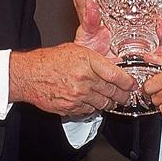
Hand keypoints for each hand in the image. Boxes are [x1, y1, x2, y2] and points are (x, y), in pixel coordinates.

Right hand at [9, 43, 135, 116]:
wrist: (28, 75)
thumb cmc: (49, 60)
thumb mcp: (75, 50)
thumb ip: (95, 59)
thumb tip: (113, 68)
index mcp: (87, 61)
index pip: (117, 76)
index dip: (129, 83)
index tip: (133, 85)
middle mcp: (84, 78)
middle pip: (113, 92)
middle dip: (123, 96)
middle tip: (126, 96)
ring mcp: (78, 95)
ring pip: (103, 104)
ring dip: (109, 103)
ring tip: (110, 100)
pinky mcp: (70, 107)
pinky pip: (90, 111)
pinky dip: (92, 107)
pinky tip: (90, 101)